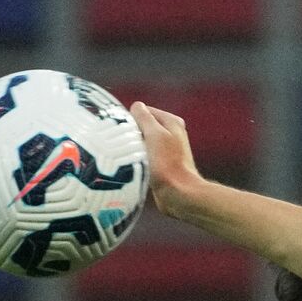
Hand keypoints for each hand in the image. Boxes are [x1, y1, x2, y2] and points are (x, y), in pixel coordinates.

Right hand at [128, 101, 204, 218]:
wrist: (178, 194)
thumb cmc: (167, 164)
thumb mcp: (154, 134)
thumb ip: (144, 118)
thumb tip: (137, 106)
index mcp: (172, 122)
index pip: (144, 111)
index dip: (132, 119)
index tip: (124, 131)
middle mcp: (171, 134)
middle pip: (142, 127)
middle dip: (131, 134)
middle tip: (123, 145)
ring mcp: (166, 150)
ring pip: (141, 143)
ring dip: (133, 149)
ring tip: (128, 157)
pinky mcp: (161, 165)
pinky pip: (143, 157)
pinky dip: (137, 160)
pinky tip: (132, 167)